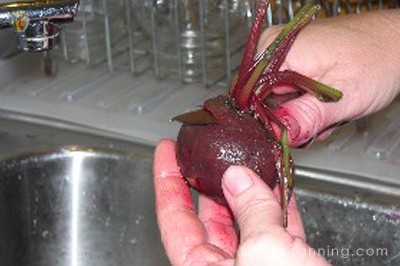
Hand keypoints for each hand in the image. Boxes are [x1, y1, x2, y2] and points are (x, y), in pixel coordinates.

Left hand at [153, 139, 329, 265]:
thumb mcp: (264, 253)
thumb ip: (250, 213)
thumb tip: (238, 178)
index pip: (174, 218)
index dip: (167, 182)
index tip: (166, 154)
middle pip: (210, 216)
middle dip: (211, 180)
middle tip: (210, 151)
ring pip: (246, 219)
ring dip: (249, 189)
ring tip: (248, 160)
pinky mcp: (284, 264)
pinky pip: (276, 228)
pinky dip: (279, 204)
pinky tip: (279, 184)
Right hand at [260, 10, 399, 145]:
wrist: (398, 43)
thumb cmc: (378, 58)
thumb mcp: (343, 94)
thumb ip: (306, 116)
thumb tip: (275, 133)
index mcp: (277, 50)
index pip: (249, 95)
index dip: (266, 120)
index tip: (288, 133)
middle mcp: (275, 48)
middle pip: (261, 98)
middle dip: (287, 118)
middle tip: (315, 123)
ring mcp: (285, 53)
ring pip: (277, 98)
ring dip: (299, 113)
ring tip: (325, 114)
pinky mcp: (295, 61)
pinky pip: (288, 91)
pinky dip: (304, 104)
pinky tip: (324, 107)